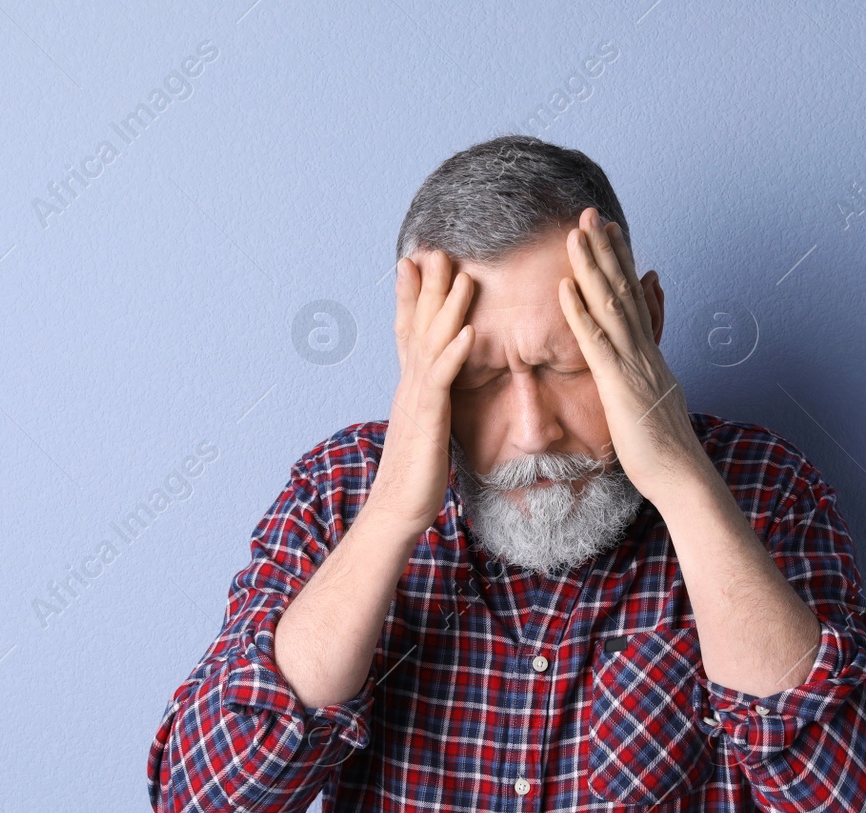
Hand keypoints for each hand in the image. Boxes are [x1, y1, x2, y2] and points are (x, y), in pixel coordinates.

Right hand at [367, 249, 475, 533]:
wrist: (397, 511)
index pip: (409, 332)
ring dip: (445, 307)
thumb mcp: (426, 430)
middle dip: (426, 287)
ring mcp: (415, 400)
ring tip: (460, 275)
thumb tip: (433, 393)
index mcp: (411, 387)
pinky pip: (441, 379)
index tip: (415, 262)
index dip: (412, 296)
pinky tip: (468, 331)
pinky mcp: (427, 419)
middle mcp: (409, 386)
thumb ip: (430, 404)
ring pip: (430, 343)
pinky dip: (454, 352)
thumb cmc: (416, 477)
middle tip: (435, 248)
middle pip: (416, 326)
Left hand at [557, 207, 707, 503]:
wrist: (681, 474)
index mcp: (649, 352)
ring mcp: (634, 364)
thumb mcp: (657, 396)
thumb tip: (647, 351)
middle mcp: (644, 350)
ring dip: (590, 267)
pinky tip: (565, 288)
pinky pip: (596, 343)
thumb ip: (649, 368)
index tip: (609, 231)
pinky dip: (580, 313)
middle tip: (590, 213)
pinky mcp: (620, 384)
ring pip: (610, 306)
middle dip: (605, 250)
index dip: (621, 262)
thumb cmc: (664, 445)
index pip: (634, 297)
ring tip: (575, 234)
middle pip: (623, 290)